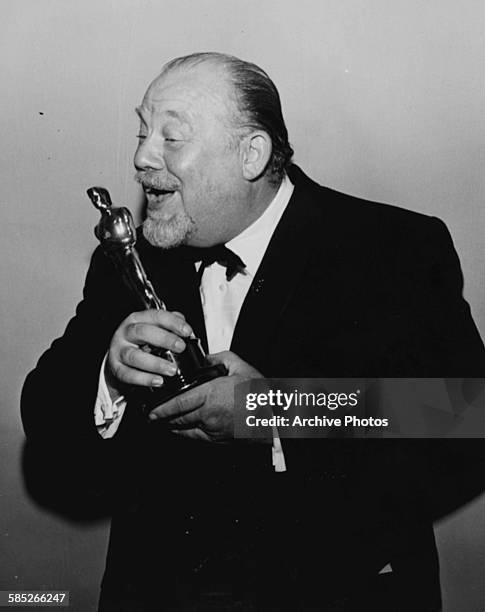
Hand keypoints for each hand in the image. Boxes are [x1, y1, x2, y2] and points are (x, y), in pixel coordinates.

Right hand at [105, 309, 192, 393]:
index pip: (155, 316)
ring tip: (172, 369)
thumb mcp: (154, 328)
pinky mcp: (116, 368)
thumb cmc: (140, 340)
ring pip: (134, 356)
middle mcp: (126, 333)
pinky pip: (128, 375)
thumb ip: (170, 326)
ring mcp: (119, 351)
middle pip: (142, 332)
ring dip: (156, 363)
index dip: (173, 322)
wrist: (118, 356)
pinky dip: (144, 379)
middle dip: (164, 339)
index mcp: (137, 319)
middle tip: (180, 347)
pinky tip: (158, 381)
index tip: (187, 331)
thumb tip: (187, 330)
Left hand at [148, 351, 265, 442]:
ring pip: (184, 428)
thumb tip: (206, 358)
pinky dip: (185, 433)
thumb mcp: (240, 366)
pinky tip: (182, 428)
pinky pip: (195, 437)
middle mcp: (208, 414)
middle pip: (177, 418)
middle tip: (153, 415)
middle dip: (163, 417)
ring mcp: (212, 429)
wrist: (274, 416)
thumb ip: (220, 358)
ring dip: (172, 425)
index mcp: (211, 395)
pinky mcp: (218, 439)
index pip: (178, 403)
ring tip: (163, 420)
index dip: (161, 408)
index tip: (151, 410)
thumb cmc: (259, 394)